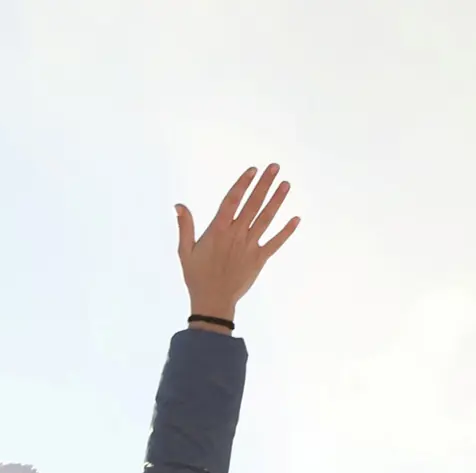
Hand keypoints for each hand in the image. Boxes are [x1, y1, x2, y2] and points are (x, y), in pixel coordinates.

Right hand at [177, 164, 297, 322]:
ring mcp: (250, 246)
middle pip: (253, 204)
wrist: (213, 302)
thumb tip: (179, 206)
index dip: (243, 184)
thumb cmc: (197, 276)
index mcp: (218, 231)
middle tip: (274, 167)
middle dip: (264, 184)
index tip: (252, 170)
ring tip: (286, 184)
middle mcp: (236, 234)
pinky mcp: (259, 258)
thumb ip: (185, 226)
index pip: (232, 201)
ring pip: (266, 218)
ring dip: (277, 200)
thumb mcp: (185, 251)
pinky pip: (276, 242)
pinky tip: (297, 219)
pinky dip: (287, 231)